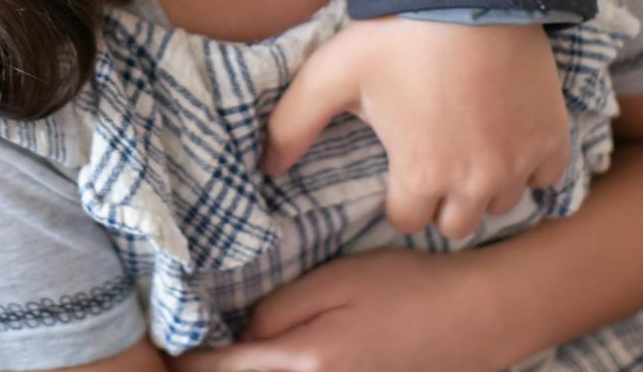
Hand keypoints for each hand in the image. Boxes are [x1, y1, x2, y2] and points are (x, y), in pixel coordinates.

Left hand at [177, 248, 502, 371]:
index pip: (226, 370)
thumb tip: (241, 335)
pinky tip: (271, 367)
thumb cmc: (407, 288)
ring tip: (220, 365)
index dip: (188, 364)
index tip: (162, 356)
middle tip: (182, 365)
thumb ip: (279, 310)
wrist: (480, 318)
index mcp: (307, 361)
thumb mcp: (335, 281)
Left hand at [261, 18, 570, 238]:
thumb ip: (293, 124)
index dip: (400, 196)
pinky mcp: (553, 139)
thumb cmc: (395, 34)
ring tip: (468, 145)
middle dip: (442, 199)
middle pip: (458, 222)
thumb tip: (266, 167)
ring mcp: (519, 162)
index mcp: (421, 175)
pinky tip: (508, 136)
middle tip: (434, 157)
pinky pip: (546, 178)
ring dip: (485, 184)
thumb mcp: (330, 74)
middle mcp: (475, 182)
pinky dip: (530, 165)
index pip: (408, 220)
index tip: (400, 165)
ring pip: (503, 202)